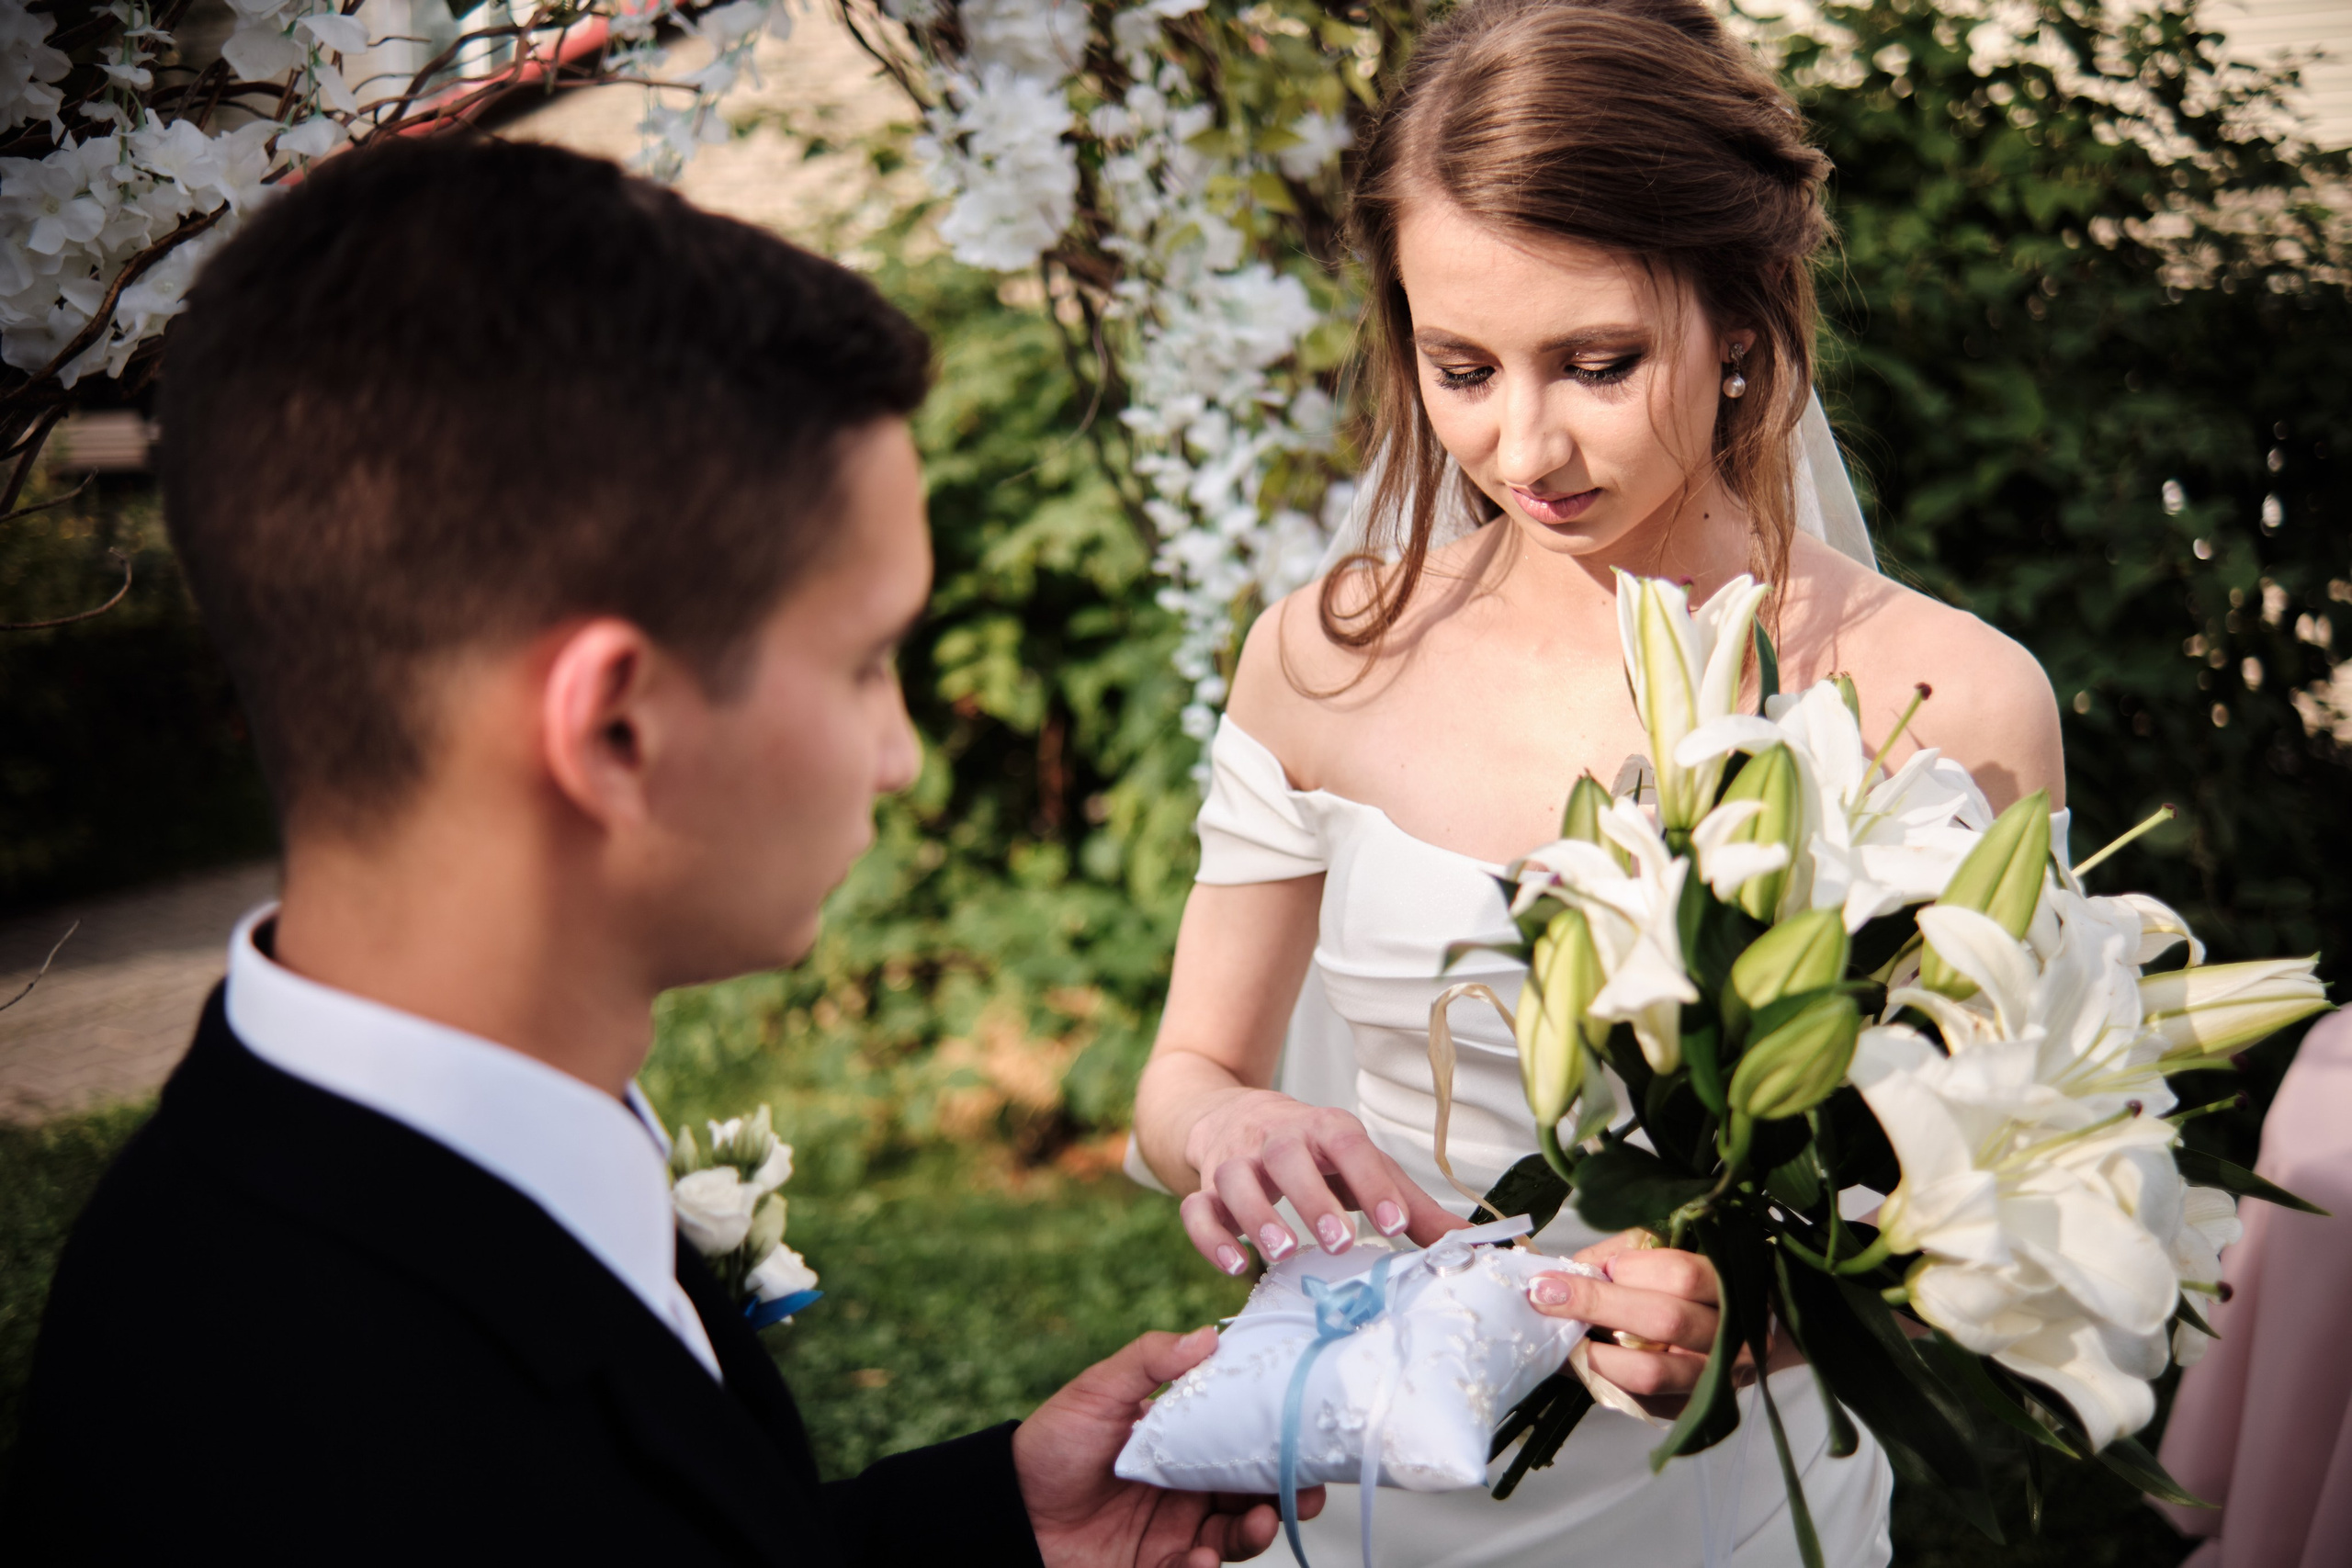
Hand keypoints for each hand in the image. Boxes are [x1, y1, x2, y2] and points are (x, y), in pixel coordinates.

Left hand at [1013, 1326, 1322, 1567]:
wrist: (1006, 1510)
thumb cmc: (1051, 1444)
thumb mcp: (1098, 1391)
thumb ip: (1149, 1361)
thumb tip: (1207, 1334)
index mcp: (1185, 1440)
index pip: (1245, 1437)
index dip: (1278, 1439)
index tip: (1307, 1435)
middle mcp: (1190, 1486)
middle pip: (1256, 1489)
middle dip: (1287, 1493)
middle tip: (1304, 1493)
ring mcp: (1177, 1528)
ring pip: (1237, 1532)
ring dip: (1255, 1530)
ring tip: (1255, 1524)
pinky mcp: (1159, 1566)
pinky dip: (1206, 1566)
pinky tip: (1199, 1557)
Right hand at [1177, 1090, 1464, 1273]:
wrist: (1235, 1116)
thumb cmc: (1316, 1153)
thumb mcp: (1364, 1168)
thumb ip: (1415, 1207)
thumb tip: (1480, 1244)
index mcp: (1325, 1130)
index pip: (1350, 1145)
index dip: (1372, 1182)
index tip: (1397, 1224)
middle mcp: (1276, 1139)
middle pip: (1286, 1156)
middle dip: (1311, 1199)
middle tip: (1338, 1243)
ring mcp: (1234, 1161)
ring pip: (1233, 1178)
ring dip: (1256, 1216)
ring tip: (1281, 1255)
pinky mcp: (1203, 1187)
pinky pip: (1195, 1208)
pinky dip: (1210, 1237)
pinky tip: (1236, 1265)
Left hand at [1520, 1231, 1797, 1418]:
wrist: (1747, 1331)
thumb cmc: (1694, 1281)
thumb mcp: (1665, 1250)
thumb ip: (1623, 1254)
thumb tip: (1567, 1271)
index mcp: (1731, 1283)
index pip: (1681, 1274)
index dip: (1627, 1268)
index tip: (1586, 1266)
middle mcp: (1733, 1336)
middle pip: (1664, 1320)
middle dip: (1596, 1304)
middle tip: (1544, 1296)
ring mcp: (1716, 1379)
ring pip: (1653, 1373)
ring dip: (1596, 1354)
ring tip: (1562, 1336)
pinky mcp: (1694, 1409)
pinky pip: (1643, 1402)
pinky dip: (1603, 1381)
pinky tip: (1579, 1361)